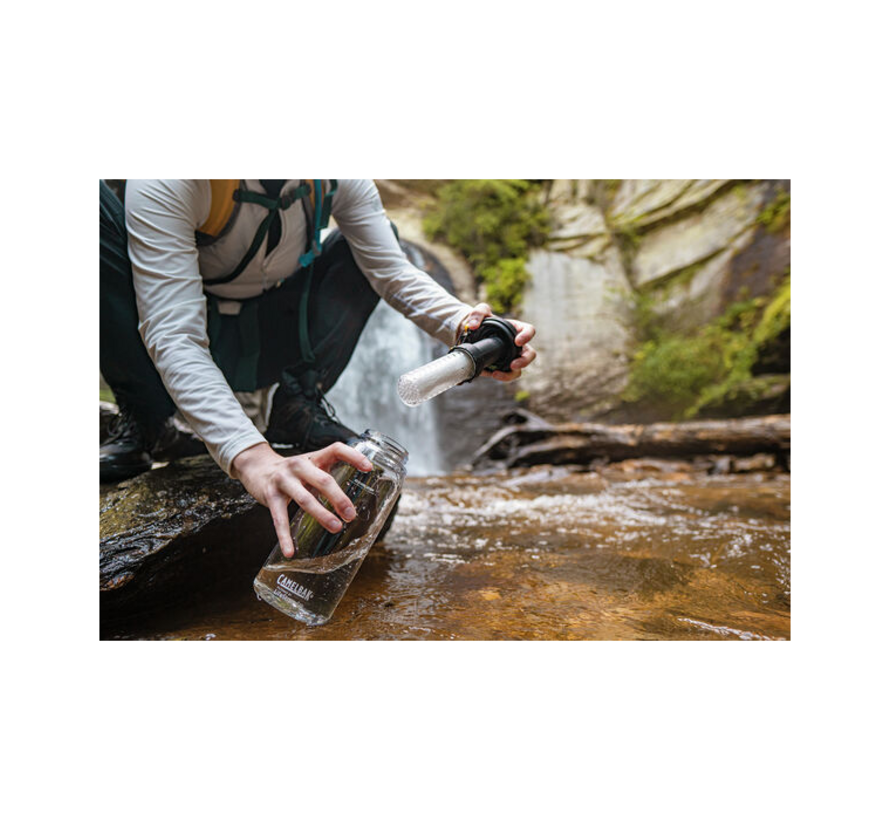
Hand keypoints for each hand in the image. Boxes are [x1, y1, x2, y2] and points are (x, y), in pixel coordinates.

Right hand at [231, 441, 372, 558]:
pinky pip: (279, 519)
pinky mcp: (270, 496)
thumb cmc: (292, 472)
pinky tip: (290, 551)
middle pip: (323, 480)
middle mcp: (300, 465)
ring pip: (305, 498)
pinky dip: (285, 536)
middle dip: (339, 498)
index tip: (368, 468)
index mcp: (314, 458)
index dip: (353, 456)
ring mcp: (284, 480)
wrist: (257, 467)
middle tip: (351, 514)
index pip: (336, 449)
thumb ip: (329, 476)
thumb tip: (355, 498)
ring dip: (321, 514)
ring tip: (335, 528)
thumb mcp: (312, 466)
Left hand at [460, 302, 536, 382]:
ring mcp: (511, 357)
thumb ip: (477, 313)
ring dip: (511, 374)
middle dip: (524, 361)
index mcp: (516, 329)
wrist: (472, 335)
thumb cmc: (482, 321)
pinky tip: (491, 373)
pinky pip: (507, 375)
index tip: (517, 341)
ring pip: (519, 369)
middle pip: (530, 354)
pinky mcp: (502, 367)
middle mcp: (517, 345)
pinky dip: (501, 376)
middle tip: (513, 364)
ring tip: (497, 374)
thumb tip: (473, 325)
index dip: (527, 336)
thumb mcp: (480, 312)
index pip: (529, 331)